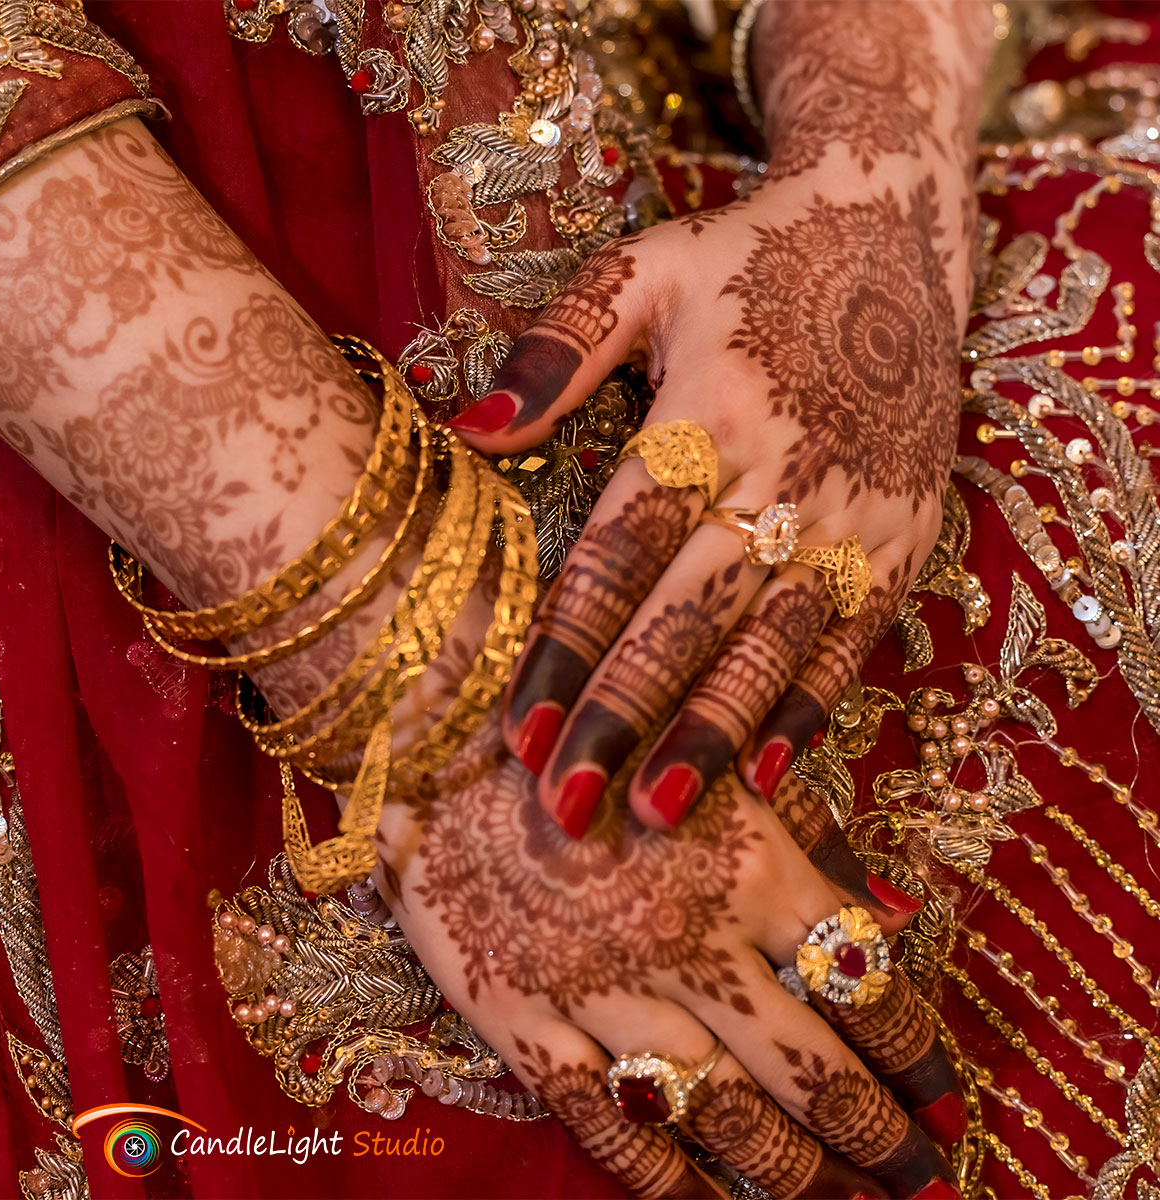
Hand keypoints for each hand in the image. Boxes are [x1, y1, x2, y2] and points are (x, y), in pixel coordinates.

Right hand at [378, 727, 965, 1197]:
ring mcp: (603, 990)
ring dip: (796, 1177)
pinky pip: (607, 1124)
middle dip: (881, 1142)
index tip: (949, 1104)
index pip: (864, 987)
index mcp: (749, 868)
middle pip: (810, 1073)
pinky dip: (667, 1183)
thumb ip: (798, 838)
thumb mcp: (709, 760)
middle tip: (926, 1183)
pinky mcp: (523, 1018)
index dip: (918, 1058)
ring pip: (722, 1116)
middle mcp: (691, 944)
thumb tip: (887, 920)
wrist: (445, 725)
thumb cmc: (592, 730)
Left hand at [448, 166, 964, 836]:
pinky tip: (764, 770)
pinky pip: (854, 639)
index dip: (566, 646)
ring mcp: (855, 515)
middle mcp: (786, 476)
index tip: (516, 731)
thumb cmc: (748, 260)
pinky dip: (810, 706)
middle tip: (567, 807)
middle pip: (688, 618)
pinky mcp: (906, 538)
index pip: (620, 554)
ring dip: (710, 733)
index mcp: (709, 415)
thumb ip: (561, 349)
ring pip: (772, 646)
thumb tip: (470, 428)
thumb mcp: (646, 271)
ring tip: (655, 811)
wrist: (896, 234)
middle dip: (624, 716)